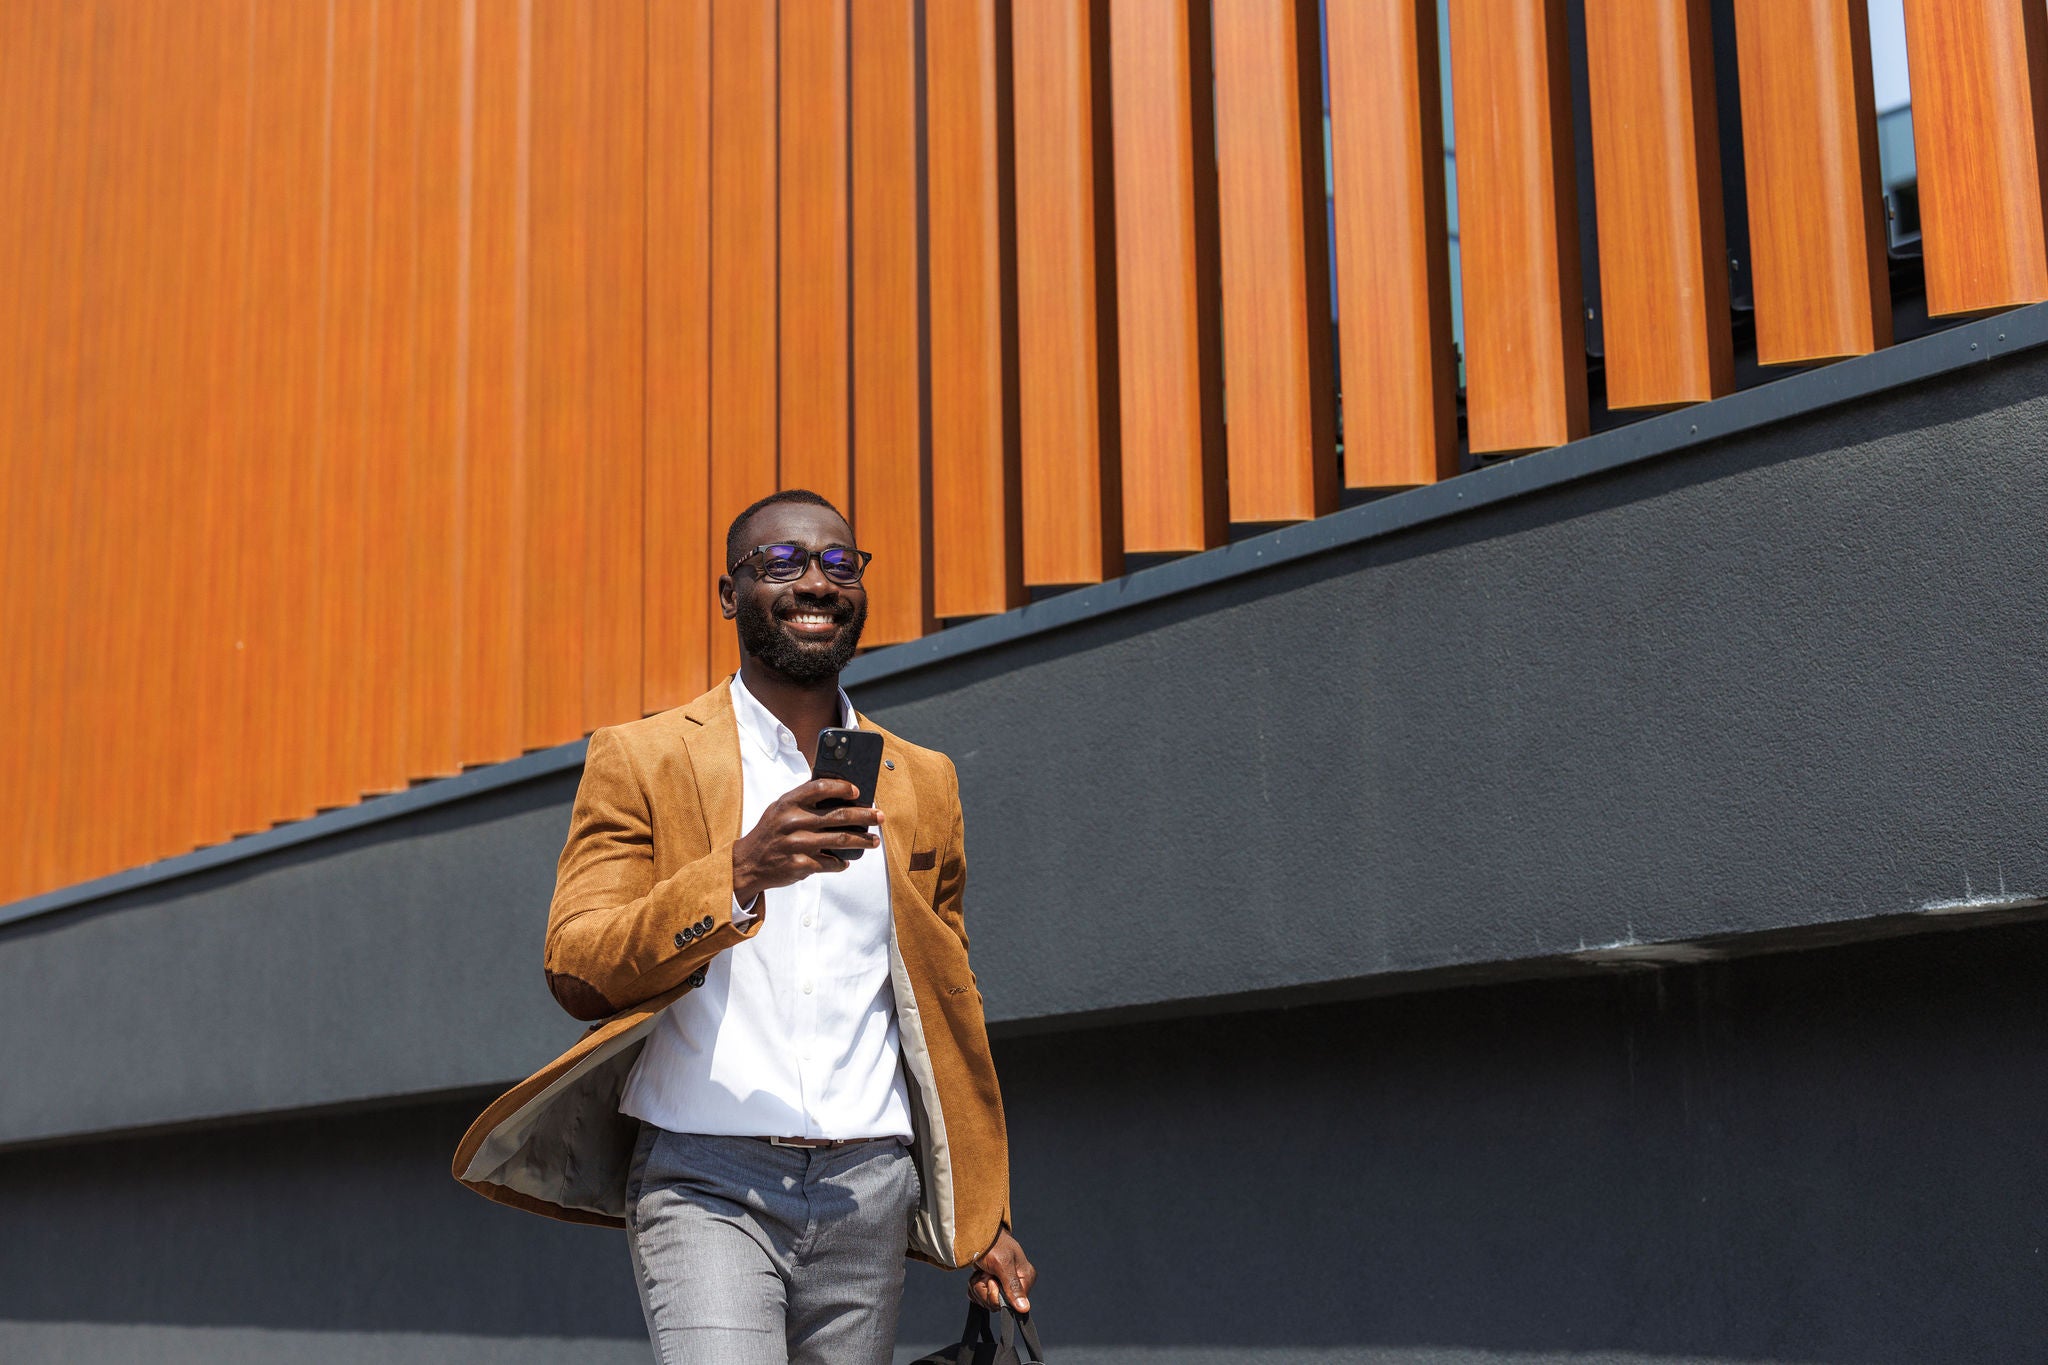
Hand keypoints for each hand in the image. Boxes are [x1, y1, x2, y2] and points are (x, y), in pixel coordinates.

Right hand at [731, 778, 882, 904]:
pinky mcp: (801, 865)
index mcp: (788, 802)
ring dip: (862, 840)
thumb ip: (803, 800)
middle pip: (839, 815)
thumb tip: (839, 792)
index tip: (858, 791)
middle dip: (865, 816)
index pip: (820, 787)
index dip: (842, 787)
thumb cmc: (769, 833)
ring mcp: (797, 844)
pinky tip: (845, 861)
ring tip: (874, 841)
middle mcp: (793, 821)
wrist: (747, 864)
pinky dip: (841, 863)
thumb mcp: (779, 809)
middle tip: (879, 816)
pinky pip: (831, 863)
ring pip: (841, 840)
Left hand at [968, 1227, 1034, 1313]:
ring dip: (978, 1286)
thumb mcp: (1002, 1264)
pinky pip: (980, 1298)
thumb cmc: (992, 1243)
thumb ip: (1012, 1286)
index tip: (992, 1279)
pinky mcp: (991, 1286)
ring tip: (981, 1271)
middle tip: (985, 1272)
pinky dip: (974, 1287)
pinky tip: (977, 1274)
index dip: (997, 1294)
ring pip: (986, 1301)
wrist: (976, 1233)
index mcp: (1026, 1278)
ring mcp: (1003, 1285)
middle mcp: (1017, 1284)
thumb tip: (1024, 1308)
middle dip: (985, 1289)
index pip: (1012, 1304)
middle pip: (997, 1304)